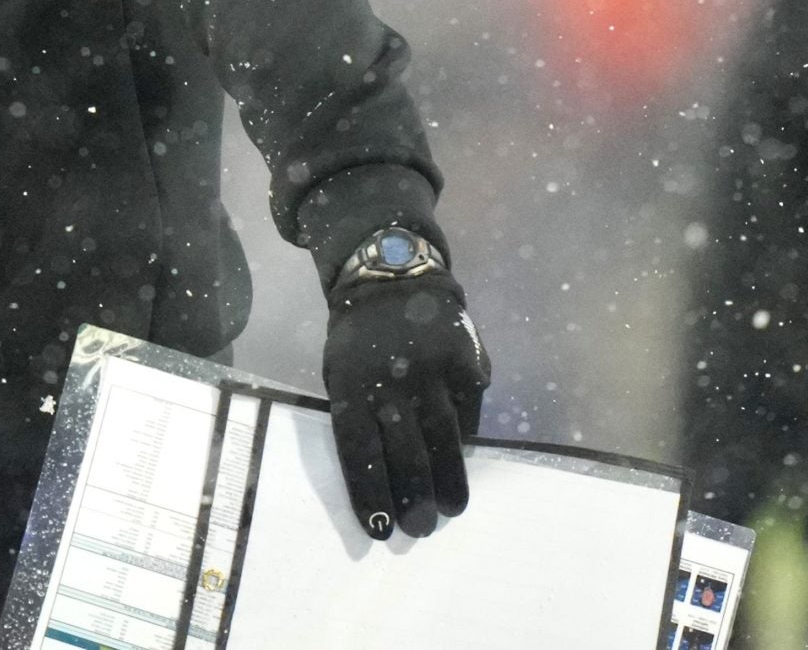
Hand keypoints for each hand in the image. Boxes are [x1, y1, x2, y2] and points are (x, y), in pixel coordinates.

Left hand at [322, 270, 487, 539]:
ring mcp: (432, 371)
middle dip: (414, 497)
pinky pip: (468, 412)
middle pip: (405, 452)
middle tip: (421, 530)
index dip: (370, 493)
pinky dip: (465, 440)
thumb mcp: (339, 371)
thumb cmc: (358, 339)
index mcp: (351, 385)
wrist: (393, 278)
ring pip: (443, 438)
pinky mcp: (465, 362)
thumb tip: (380, 480)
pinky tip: (461, 461)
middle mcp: (392, 381)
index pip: (360, 452)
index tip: (381, 529)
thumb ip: (357, 417)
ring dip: (449, 479)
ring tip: (451, 509)